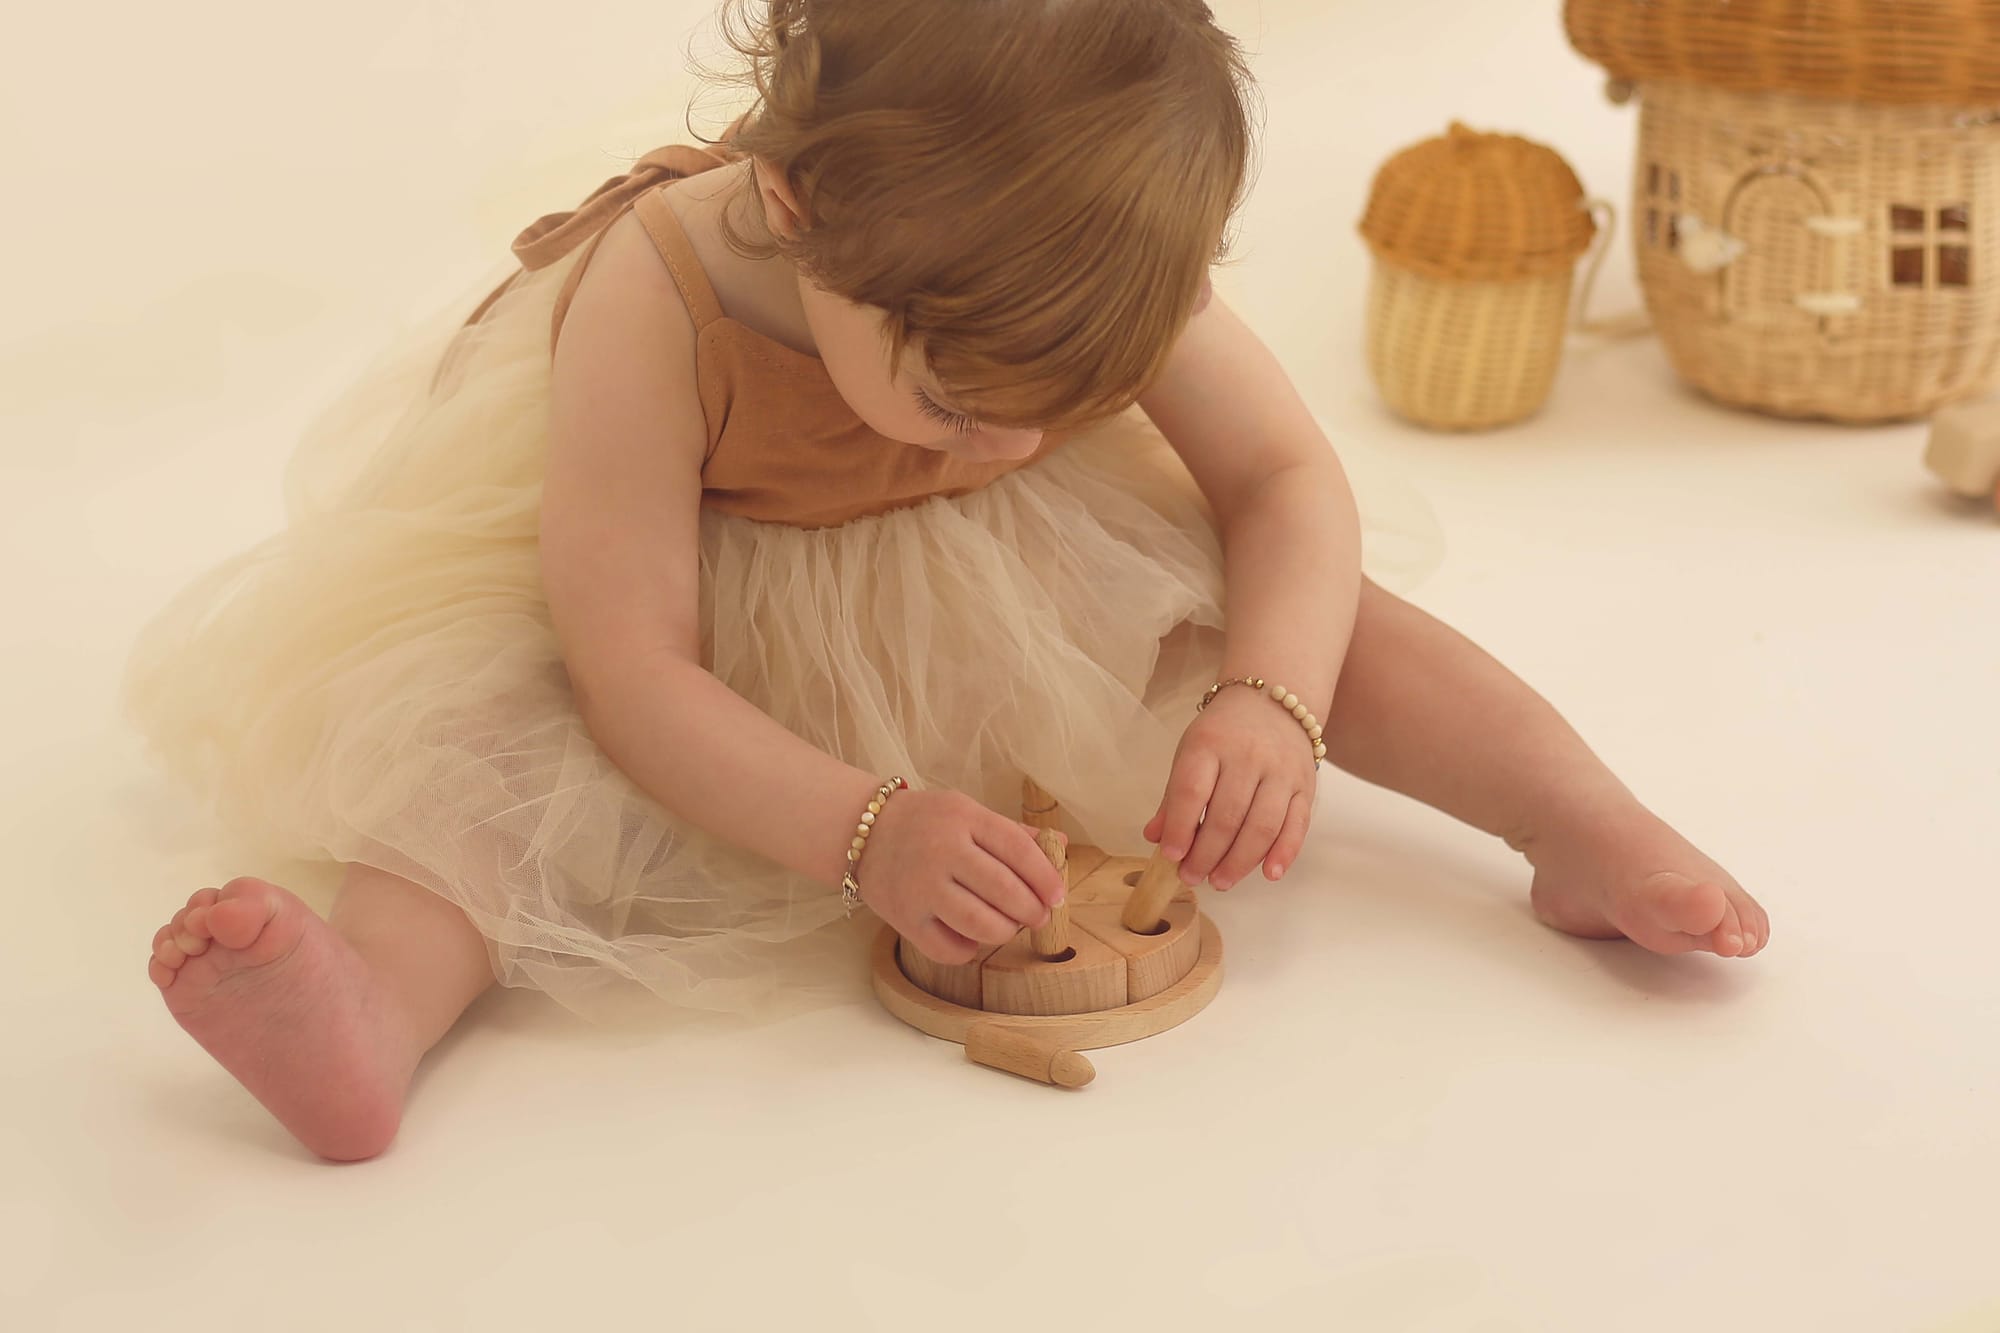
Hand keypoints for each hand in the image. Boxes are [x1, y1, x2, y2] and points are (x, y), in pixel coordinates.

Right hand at [857, 789, 1066, 965]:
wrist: (860, 832)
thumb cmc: (926, 823)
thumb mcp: (967, 812)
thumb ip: (1012, 832)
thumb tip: (1061, 846)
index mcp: (964, 817)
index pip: (1018, 850)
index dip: (1046, 877)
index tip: (1058, 896)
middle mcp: (941, 850)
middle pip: (1004, 890)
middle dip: (1032, 911)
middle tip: (1038, 917)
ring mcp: (920, 886)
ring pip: (980, 924)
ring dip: (1005, 932)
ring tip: (1007, 927)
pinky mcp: (903, 918)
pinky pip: (948, 949)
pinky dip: (968, 950)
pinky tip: (970, 938)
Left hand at [1143, 686, 1316, 890]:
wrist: (1274, 700)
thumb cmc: (1223, 733)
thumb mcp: (1190, 752)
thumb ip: (1174, 797)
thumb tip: (1155, 837)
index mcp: (1210, 744)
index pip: (1192, 791)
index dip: (1181, 828)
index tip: (1171, 856)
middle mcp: (1248, 756)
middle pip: (1227, 815)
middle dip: (1207, 855)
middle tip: (1192, 877)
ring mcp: (1281, 771)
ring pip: (1262, 826)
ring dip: (1240, 861)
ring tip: (1220, 881)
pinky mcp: (1306, 785)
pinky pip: (1297, 825)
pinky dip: (1284, 853)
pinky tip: (1268, 874)